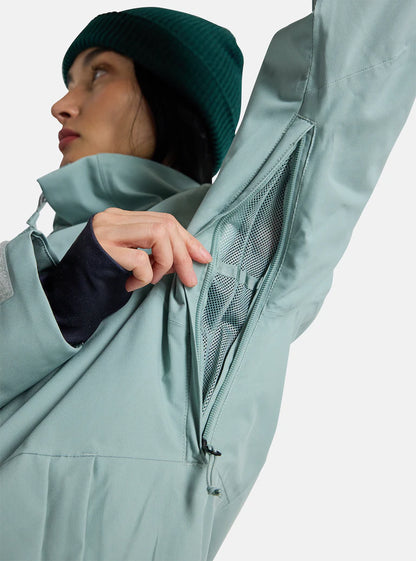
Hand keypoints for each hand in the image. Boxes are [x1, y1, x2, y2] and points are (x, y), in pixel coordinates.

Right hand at [92, 207, 211, 291]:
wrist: (68, 297)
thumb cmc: (102, 280)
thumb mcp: (132, 260)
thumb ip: (155, 251)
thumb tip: (191, 256)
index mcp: (120, 217)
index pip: (164, 220)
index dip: (187, 240)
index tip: (203, 258)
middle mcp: (112, 218)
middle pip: (165, 225)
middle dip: (183, 254)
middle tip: (189, 279)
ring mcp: (106, 231)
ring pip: (159, 234)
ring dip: (165, 263)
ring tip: (152, 280)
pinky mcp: (103, 248)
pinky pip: (141, 260)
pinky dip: (144, 277)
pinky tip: (130, 286)